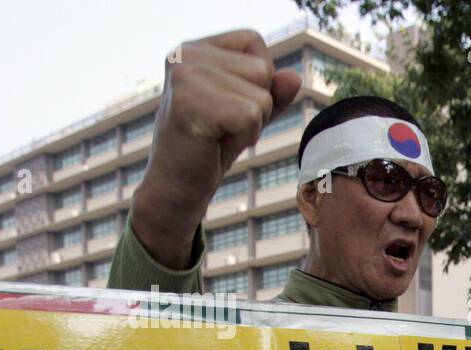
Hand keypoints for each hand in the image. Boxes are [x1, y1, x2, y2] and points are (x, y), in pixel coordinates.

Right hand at [132, 30, 301, 267]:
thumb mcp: (248, 114)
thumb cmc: (210, 147)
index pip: (254, 41)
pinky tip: (215, 142)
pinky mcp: (189, 103)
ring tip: (218, 134)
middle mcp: (184, 53)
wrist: (176, 187)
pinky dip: (245, 137)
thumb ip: (273, 93)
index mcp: (193, 48)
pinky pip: (252, 115)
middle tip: (222, 126)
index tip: (227, 105)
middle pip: (263, 70)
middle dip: (256, 106)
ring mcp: (184, 75)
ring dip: (251, 124)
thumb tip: (294, 77)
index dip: (258, 80)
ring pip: (261, 96)